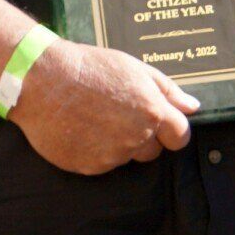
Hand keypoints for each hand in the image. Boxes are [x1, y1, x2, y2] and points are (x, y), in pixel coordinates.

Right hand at [8, 38, 199, 175]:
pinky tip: (81, 128)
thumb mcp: (134, 68)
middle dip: (143, 137)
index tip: (161, 123)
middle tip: (118, 114)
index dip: (172, 131)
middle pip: (153, 151)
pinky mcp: (89, 167)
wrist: (42, 81)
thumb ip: (167, 91)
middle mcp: (135, 138)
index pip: (180, 137)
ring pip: (125, 157)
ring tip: (94, 117)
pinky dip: (95, 151)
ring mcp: (111, 155)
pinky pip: (101, 164)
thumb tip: (192, 107)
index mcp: (152, 112)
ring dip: (117, 143)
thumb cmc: (89, 68)